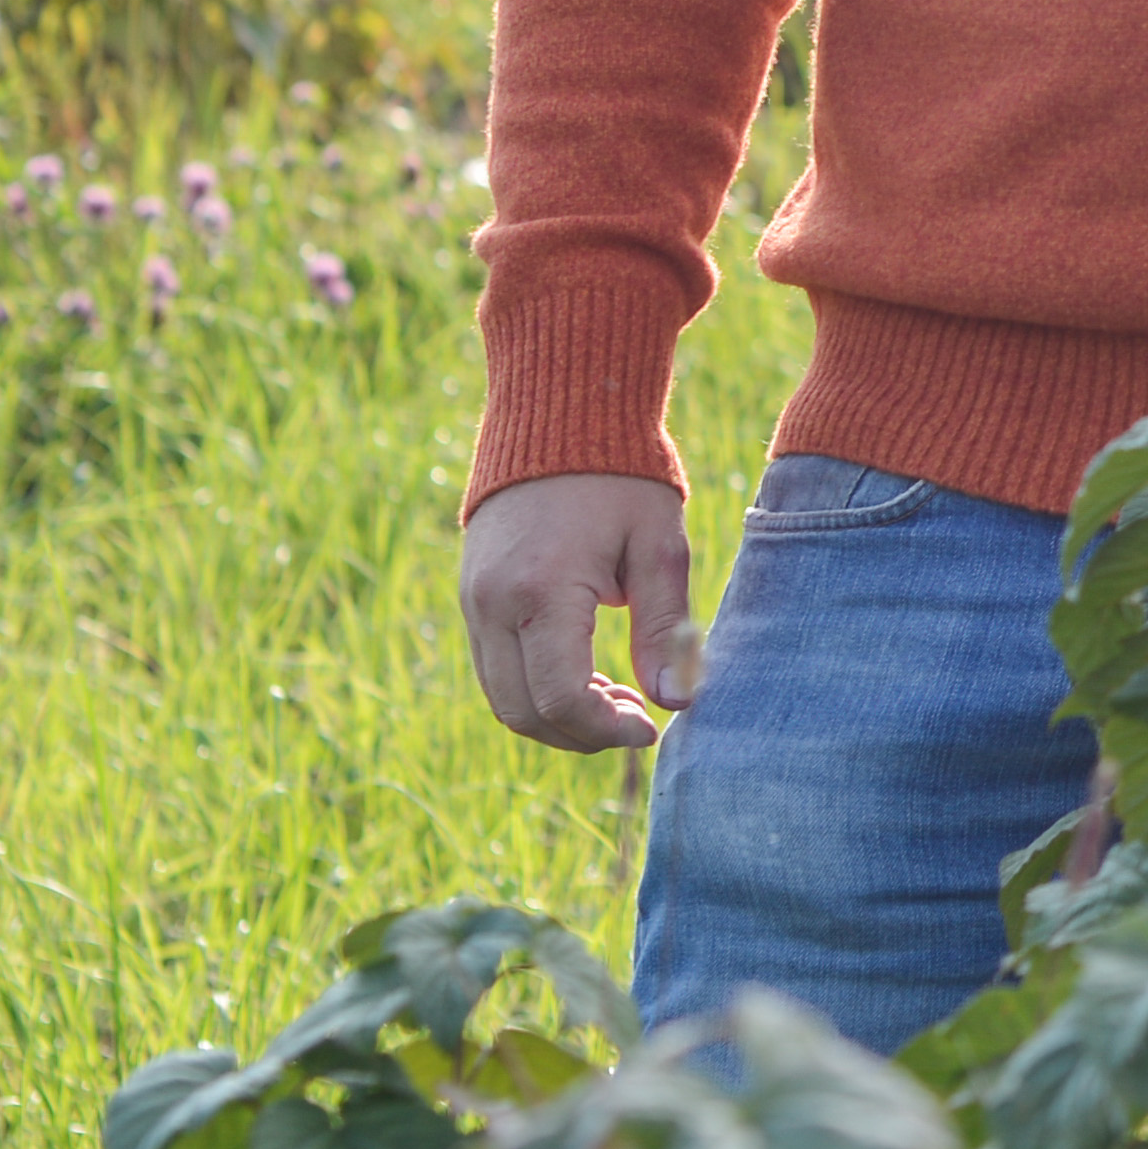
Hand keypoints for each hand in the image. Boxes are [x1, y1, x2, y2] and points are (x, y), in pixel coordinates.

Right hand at [460, 471, 700, 749]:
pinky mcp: (471, 595)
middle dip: (581, 734)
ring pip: (502, 697)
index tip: (650, 729)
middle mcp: (492, 604)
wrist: (558, 414)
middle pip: (523, 712)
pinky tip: (586, 672)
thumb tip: (676, 702)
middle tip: (636, 719)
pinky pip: (493, 667)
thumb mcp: (658, 547)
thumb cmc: (621, 478)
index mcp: (542, 592)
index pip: (561, 699)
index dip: (605, 731)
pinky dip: (534, 688)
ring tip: (617, 695)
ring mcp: (473, 601)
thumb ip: (664, 628)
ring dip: (556, 716)